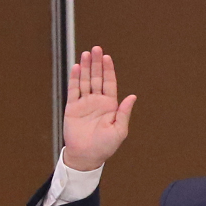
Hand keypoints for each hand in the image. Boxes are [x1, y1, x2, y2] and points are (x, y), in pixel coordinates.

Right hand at [60, 47, 136, 170]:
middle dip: (96, 63)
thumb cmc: (105, 146)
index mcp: (110, 105)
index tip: (106, 57)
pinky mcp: (72, 108)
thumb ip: (124, 113)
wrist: (86, 156)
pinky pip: (74, 90)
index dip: (108, 70)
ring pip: (85, 81)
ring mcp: (84, 103)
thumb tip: (132, 96)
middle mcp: (97, 101)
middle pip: (97, 78)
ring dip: (85, 68)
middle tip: (95, 48)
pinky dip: (75, 79)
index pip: (109, 83)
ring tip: (85, 54)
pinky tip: (76, 68)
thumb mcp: (119, 130)